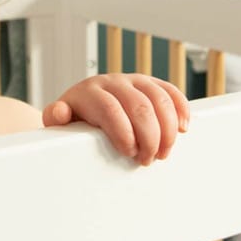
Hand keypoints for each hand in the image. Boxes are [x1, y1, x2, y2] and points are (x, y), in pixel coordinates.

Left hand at [42, 74, 189, 164]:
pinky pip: (170, 91)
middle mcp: (112, 82)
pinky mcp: (149, 83)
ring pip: (158, 98)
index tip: (129, 153)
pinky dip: (181, 108)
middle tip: (148, 160)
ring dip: (167, 128)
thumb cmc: (72, 122)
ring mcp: (133, 80)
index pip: (110, 108)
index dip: (123, 131)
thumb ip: (56, 118)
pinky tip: (184, 128)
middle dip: (148, 135)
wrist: (79, 108)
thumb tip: (61, 112)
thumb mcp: (60, 124)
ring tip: (164, 152)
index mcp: (89, 92)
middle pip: (138, 105)